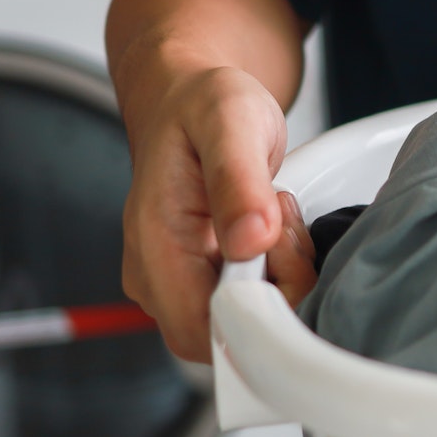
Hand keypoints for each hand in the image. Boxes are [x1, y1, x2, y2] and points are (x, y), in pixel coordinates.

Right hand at [120, 66, 315, 361]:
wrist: (190, 100)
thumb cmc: (204, 107)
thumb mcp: (230, 121)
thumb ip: (239, 179)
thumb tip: (252, 241)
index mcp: (154, 245)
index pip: (203, 333)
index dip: (259, 312)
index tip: (279, 247)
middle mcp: (157, 277)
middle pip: (228, 336)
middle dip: (277, 293)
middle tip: (282, 227)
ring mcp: (176, 283)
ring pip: (244, 321)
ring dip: (281, 280)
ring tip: (274, 219)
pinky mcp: (199, 281)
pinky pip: (249, 303)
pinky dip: (277, 276)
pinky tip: (271, 233)